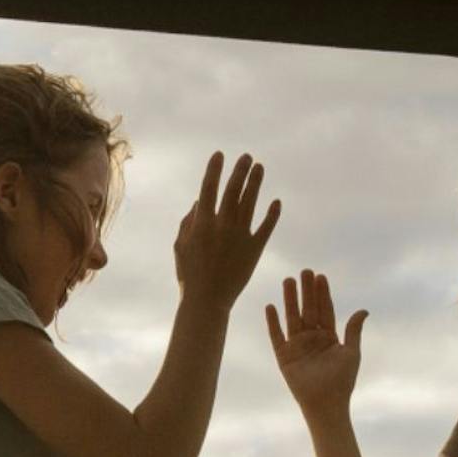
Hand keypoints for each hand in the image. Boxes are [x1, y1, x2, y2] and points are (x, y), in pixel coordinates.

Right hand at [174, 151, 280, 310]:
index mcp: (202, 223)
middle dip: (240, 170)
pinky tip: (276, 202)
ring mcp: (240, 236)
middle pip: (233, 190)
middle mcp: (223, 225)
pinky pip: (266, 227)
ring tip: (260, 168)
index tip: (220, 155)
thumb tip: (199, 201)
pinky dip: (272, 214)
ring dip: (256, 183)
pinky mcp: (254, 249)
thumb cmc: (189, 275)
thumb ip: (188, 222)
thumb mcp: (180, 247)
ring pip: (250, 203)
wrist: (207, 301)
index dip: (215, 169)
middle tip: (247, 157)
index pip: (209, 188)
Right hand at [266, 267, 366, 421]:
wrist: (326, 404)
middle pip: (308, 309)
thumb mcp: (351, 352)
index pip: (325, 310)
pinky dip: (273, 322)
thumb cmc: (342, 381)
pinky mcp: (284, 356)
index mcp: (329, 336)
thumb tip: (363, 310)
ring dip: (290, 300)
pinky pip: (277, 336)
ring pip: (292, 317)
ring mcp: (297, 346)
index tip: (320, 276)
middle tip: (304, 271)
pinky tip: (271, 306)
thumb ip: (353, 330)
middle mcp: (312, 338)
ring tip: (288, 281)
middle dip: (306, 291)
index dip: (323, 294)